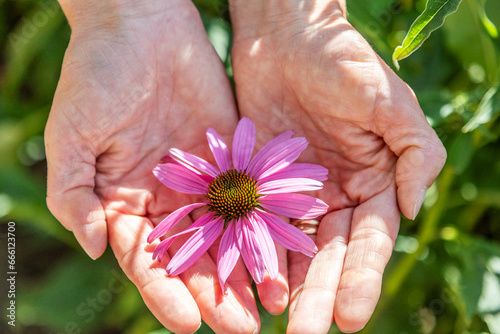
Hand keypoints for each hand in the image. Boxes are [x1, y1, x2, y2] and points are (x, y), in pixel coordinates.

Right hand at [46, 1, 259, 331]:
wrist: (142, 24)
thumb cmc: (98, 74)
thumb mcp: (73, 134)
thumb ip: (74, 194)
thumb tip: (92, 249)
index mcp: (124, 201)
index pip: (147, 260)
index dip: (165, 293)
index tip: (188, 324)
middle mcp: (166, 198)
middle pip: (193, 256)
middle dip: (216, 293)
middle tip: (243, 328)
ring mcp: (202, 178)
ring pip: (228, 232)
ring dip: (247, 268)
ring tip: (271, 302)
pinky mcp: (232, 154)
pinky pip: (251, 193)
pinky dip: (267, 222)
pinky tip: (287, 248)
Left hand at [229, 0, 446, 331]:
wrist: (286, 35)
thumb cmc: (342, 61)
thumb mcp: (391, 103)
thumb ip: (415, 155)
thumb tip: (412, 211)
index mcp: (374, 182)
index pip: (370, 240)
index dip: (362, 278)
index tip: (350, 317)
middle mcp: (336, 194)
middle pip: (330, 254)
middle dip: (320, 295)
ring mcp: (296, 192)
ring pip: (293, 248)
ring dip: (287, 286)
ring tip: (278, 324)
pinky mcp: (259, 182)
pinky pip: (257, 223)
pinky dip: (254, 254)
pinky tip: (248, 284)